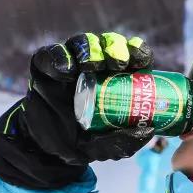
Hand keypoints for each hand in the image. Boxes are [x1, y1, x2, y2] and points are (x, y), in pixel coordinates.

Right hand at [0, 32, 155, 189]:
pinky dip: (61, 57)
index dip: (138, 53)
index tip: (141, 62)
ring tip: (93, 65)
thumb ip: (123, 143)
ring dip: (91, 49)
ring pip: (82, 43)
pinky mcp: (44, 66)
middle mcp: (94, 66)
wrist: (43, 149)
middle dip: (116, 48)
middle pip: (108, 44)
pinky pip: (51, 55)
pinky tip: (67, 69)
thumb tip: (149, 130)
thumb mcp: (103, 148)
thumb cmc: (79, 142)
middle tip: (119, 63)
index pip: (131, 57)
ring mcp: (69, 63)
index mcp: (114, 78)